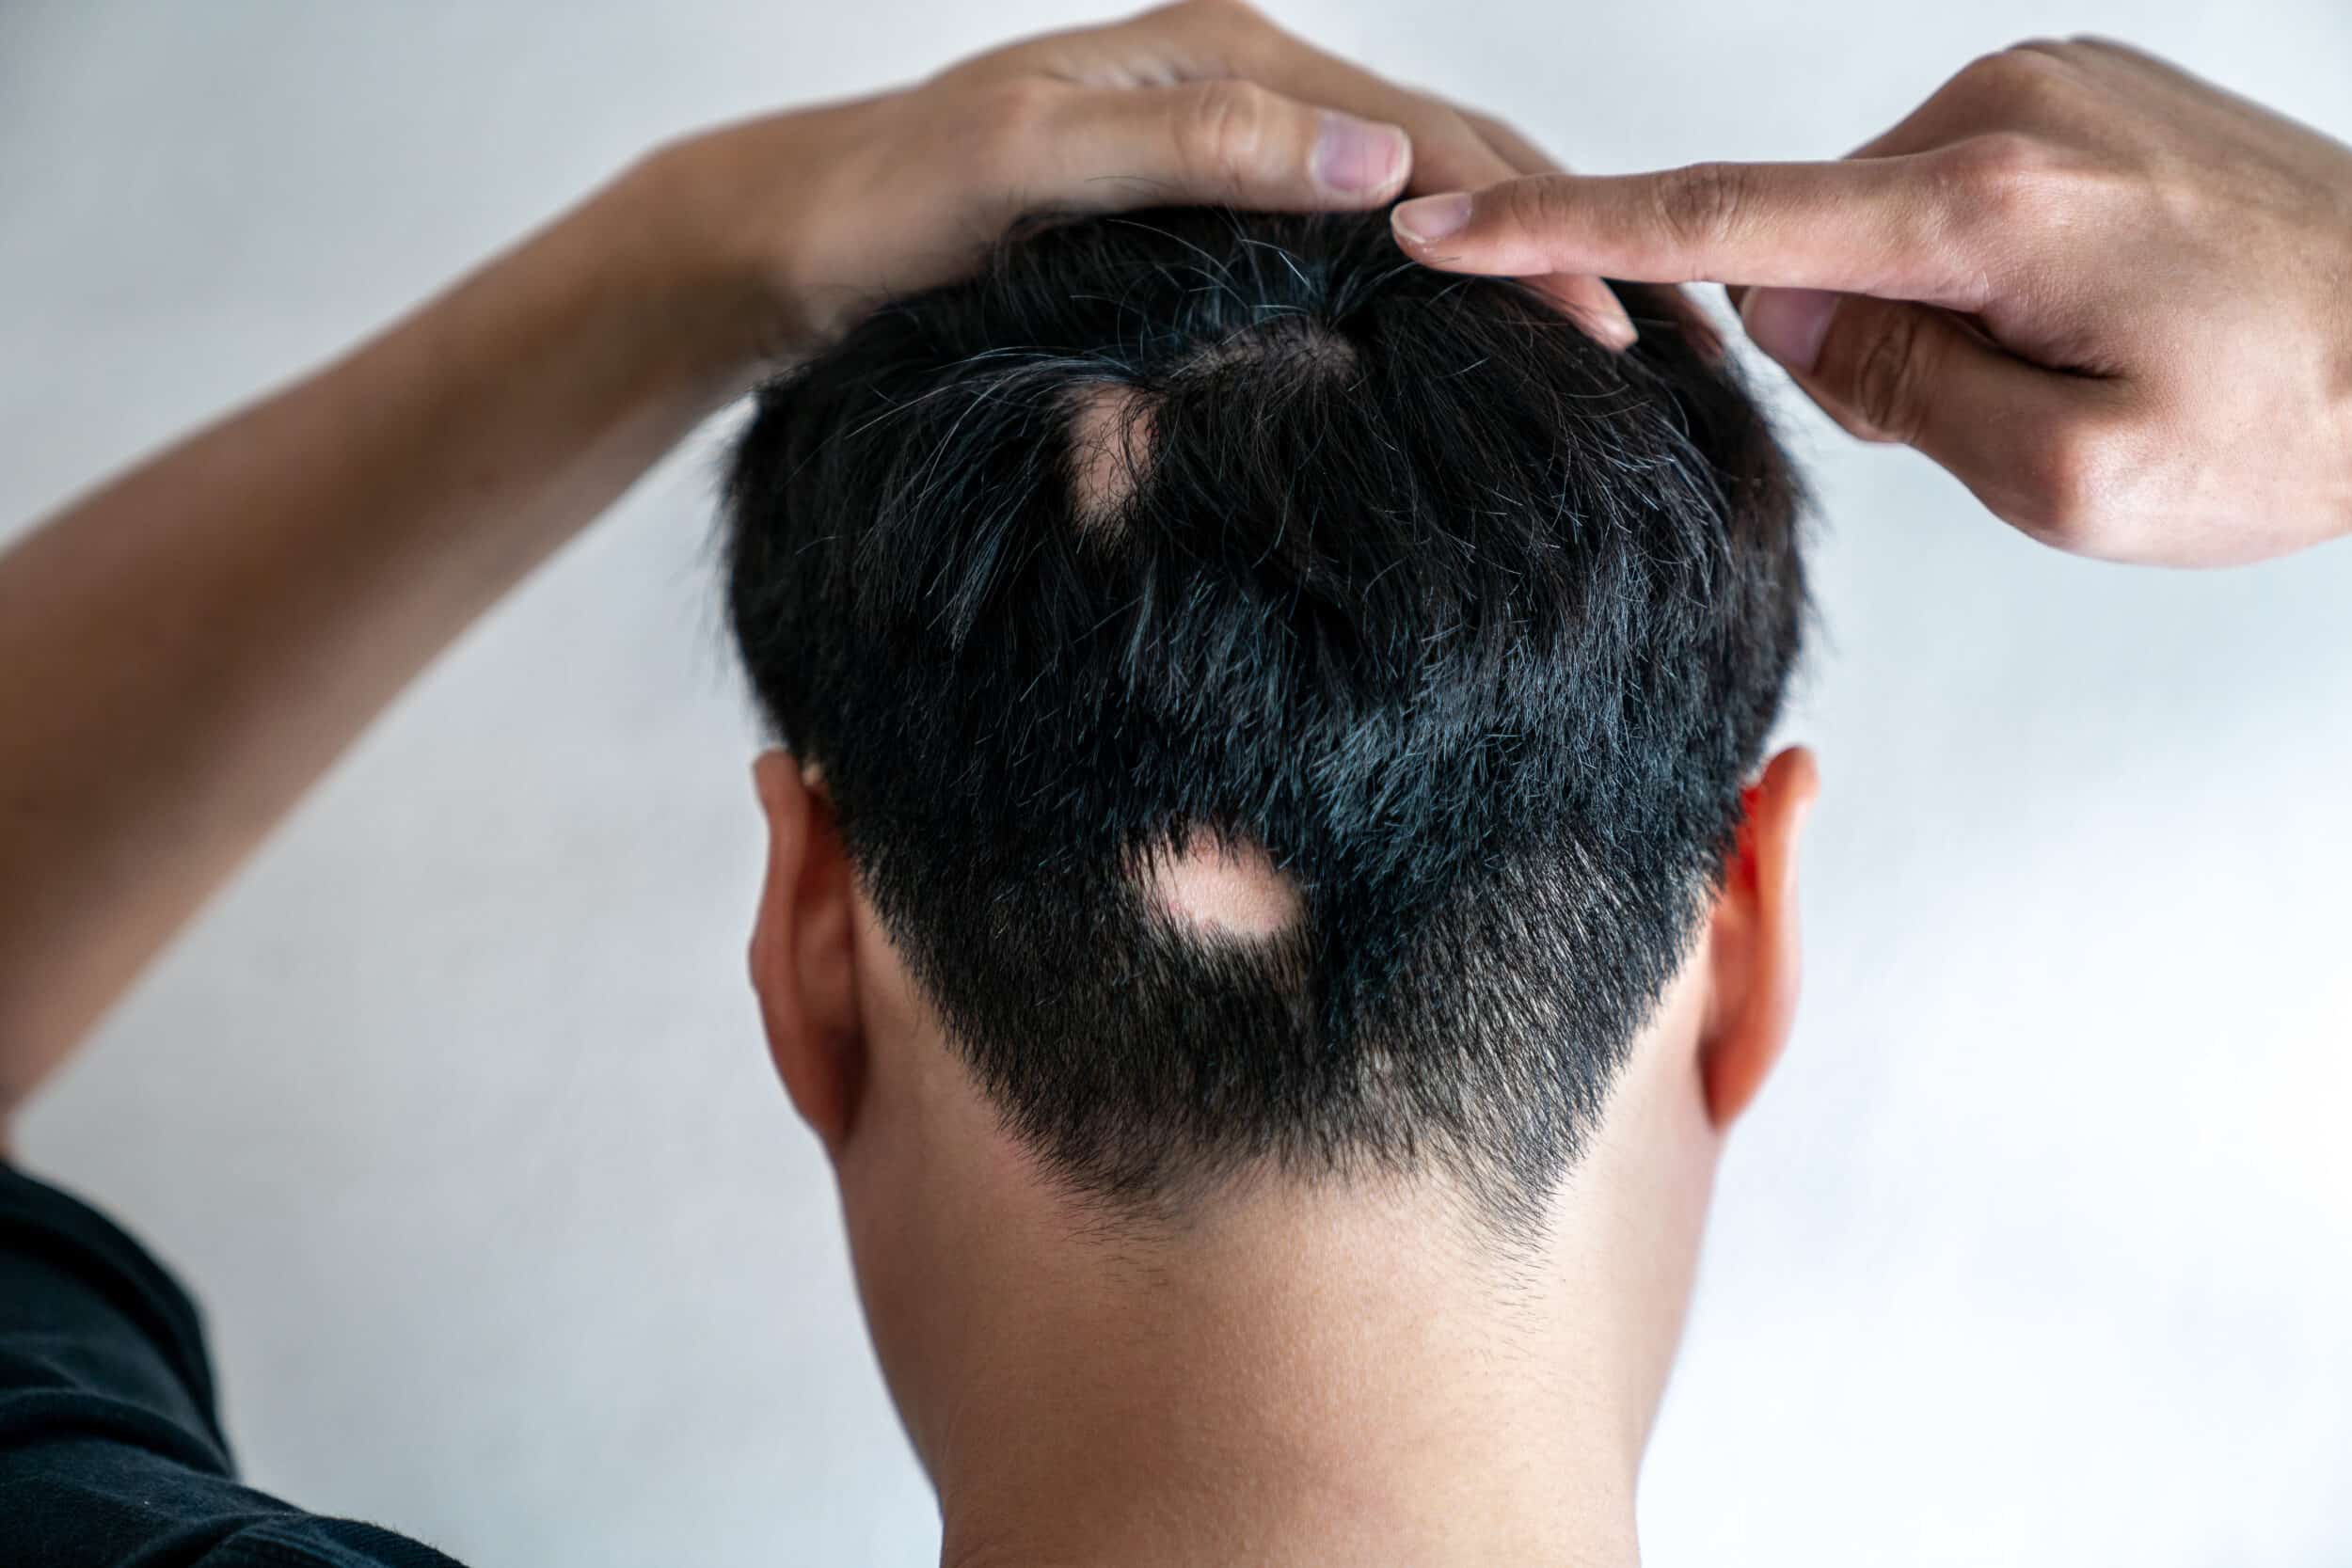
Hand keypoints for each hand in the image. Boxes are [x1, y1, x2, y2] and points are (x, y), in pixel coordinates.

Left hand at [643, 0, 1635, 354]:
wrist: (796, 246)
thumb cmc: (892, 209)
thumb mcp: (1035, 164)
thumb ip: (1202, 149)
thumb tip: (1385, 168)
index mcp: (1232, 57)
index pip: (1431, 142)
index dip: (1537, 232)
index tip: (1620, 325)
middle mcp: (1246, 88)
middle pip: (1449, 160)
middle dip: (1563, 242)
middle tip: (1667, 347)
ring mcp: (1230, 149)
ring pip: (1412, 202)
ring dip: (1513, 268)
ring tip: (1608, 351)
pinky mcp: (1204, 213)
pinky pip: (1350, 241)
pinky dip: (1430, 289)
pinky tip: (1468, 349)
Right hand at [1392, 39, 2351, 565]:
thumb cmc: (2300, 415)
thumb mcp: (2075, 478)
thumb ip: (1897, 394)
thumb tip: (1784, 309)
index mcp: (1988, 207)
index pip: (1719, 220)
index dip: (1561, 232)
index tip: (1443, 223)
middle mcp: (2005, 111)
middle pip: (1815, 243)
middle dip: (1857, 346)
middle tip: (2003, 414)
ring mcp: (2045, 86)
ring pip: (1887, 224)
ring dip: (1931, 313)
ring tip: (2078, 360)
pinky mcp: (2077, 92)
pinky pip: (1954, 192)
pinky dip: (1974, 269)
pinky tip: (2092, 307)